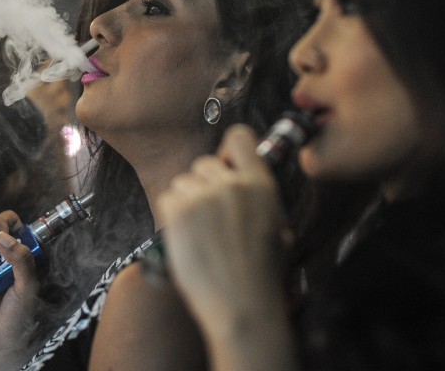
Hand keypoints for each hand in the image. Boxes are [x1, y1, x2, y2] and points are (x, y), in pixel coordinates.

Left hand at [157, 125, 294, 370]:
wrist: (242, 307)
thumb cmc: (262, 275)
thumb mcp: (277, 227)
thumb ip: (257, 197)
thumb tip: (239, 180)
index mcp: (261, 185)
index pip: (240, 137)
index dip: (229, 151)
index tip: (226, 165)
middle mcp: (232, 184)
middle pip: (204, 163)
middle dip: (204, 185)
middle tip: (210, 217)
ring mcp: (204, 196)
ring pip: (183, 182)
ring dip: (186, 202)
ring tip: (201, 235)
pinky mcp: (179, 211)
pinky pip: (167, 197)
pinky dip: (172, 216)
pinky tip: (187, 239)